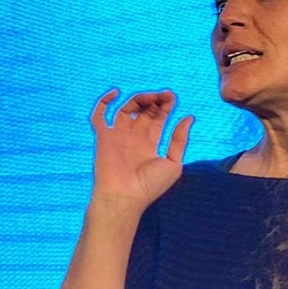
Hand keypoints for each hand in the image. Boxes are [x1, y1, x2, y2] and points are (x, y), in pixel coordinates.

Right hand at [89, 90, 191, 210]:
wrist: (125, 196)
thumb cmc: (149, 185)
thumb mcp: (174, 163)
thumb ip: (180, 140)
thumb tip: (188, 117)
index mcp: (149, 144)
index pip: (158, 118)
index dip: (165, 106)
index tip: (172, 97)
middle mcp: (133, 138)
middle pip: (144, 112)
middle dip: (155, 101)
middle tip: (164, 95)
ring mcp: (118, 136)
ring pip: (126, 109)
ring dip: (138, 99)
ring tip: (150, 96)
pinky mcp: (103, 136)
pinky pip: (99, 115)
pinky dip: (104, 102)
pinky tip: (116, 92)